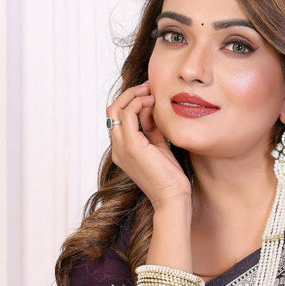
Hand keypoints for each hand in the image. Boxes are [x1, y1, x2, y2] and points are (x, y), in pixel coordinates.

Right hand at [108, 81, 191, 210]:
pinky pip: (127, 115)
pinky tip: (153, 103)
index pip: (118, 118)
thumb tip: (152, 109)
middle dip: (130, 95)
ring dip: (134, 96)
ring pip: (116, 109)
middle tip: (149, 87)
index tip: (149, 94)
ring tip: (152, 93)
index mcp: (122, 150)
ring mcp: (122, 148)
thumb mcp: (159, 147)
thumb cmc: (169, 177)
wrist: (172, 198)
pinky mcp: (132, 147)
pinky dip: (139, 104)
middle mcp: (118, 149)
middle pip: (112, 110)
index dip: (132, 102)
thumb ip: (153, 129)